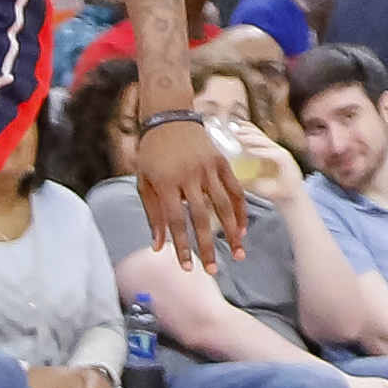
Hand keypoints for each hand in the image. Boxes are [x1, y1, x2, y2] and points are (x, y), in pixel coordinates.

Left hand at [131, 115, 249, 267]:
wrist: (169, 116)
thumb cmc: (152, 152)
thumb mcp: (144, 182)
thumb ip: (153, 214)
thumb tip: (158, 246)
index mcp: (166, 182)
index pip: (176, 221)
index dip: (182, 246)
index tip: (187, 268)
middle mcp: (189, 176)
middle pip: (202, 218)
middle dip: (207, 247)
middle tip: (212, 270)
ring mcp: (208, 168)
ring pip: (223, 205)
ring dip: (231, 232)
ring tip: (237, 254)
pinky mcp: (221, 161)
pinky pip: (234, 189)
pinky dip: (241, 209)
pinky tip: (243, 227)